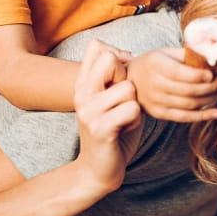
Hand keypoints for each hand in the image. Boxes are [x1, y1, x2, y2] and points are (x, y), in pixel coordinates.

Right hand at [74, 39, 142, 193]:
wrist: (98, 169)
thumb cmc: (114, 129)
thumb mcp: (111, 96)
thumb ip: (114, 75)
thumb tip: (125, 53)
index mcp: (82, 83)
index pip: (97, 46)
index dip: (118, 56)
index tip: (120, 77)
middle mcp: (81, 93)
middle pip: (110, 59)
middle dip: (126, 78)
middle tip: (122, 101)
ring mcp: (88, 111)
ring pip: (128, 88)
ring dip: (134, 104)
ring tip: (123, 119)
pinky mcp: (100, 128)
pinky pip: (132, 109)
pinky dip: (135, 120)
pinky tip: (124, 129)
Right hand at [127, 47, 216, 122]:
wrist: (130, 79)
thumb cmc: (154, 62)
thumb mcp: (167, 52)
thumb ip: (187, 55)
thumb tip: (214, 57)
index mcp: (155, 65)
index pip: (179, 73)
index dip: (199, 76)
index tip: (214, 73)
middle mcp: (153, 84)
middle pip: (188, 90)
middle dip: (211, 86)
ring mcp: (155, 101)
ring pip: (189, 105)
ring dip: (211, 98)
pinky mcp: (159, 114)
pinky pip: (184, 118)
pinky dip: (202, 116)